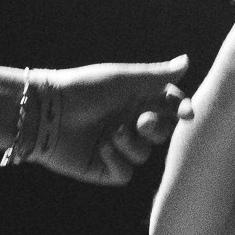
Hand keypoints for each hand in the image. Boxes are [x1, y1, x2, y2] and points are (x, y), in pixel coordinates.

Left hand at [32, 57, 188, 185]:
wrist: (47, 111)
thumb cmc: (84, 89)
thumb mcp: (124, 80)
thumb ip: (157, 76)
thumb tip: (187, 61)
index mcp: (134, 100)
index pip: (168, 107)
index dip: (180, 110)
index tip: (186, 113)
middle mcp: (126, 123)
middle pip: (160, 133)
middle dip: (156, 129)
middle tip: (141, 121)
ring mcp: (114, 147)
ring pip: (143, 155)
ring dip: (132, 144)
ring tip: (113, 134)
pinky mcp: (101, 167)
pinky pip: (125, 173)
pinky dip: (118, 161)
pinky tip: (103, 147)